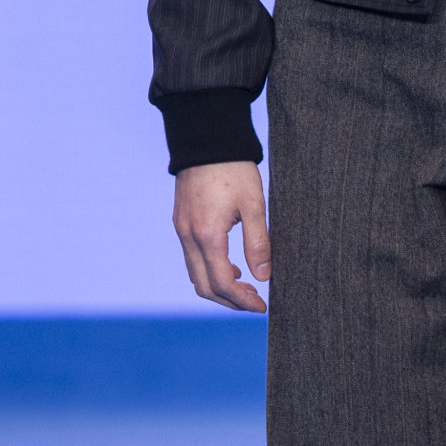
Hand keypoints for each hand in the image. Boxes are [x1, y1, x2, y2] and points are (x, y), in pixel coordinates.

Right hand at [172, 161, 270, 312]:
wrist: (207, 139)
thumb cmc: (234, 169)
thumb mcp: (254, 204)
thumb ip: (259, 242)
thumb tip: (264, 277)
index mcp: (207, 234)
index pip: (222, 283)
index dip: (242, 300)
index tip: (262, 306)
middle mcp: (188, 236)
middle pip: (203, 286)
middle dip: (229, 300)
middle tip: (256, 301)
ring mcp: (181, 229)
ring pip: (195, 273)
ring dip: (219, 286)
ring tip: (246, 284)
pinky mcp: (181, 221)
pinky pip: (191, 257)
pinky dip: (210, 269)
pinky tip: (231, 264)